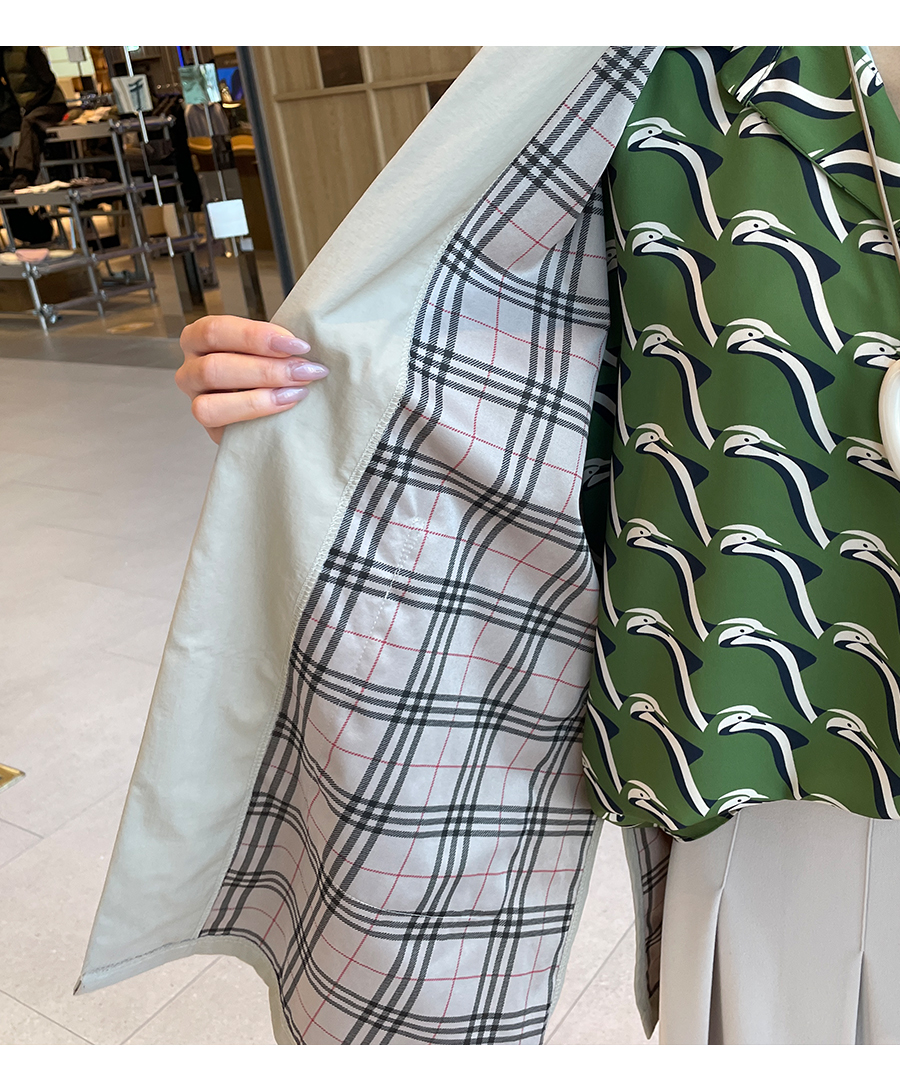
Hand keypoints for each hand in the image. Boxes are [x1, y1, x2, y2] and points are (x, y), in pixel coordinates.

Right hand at [175, 315, 328, 443]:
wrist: (269, 403)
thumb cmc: (267, 363)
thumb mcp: (266, 345)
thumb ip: (274, 342)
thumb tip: (301, 344)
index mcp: (198, 339)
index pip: (215, 331)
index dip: (256, 336)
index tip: (298, 344)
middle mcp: (190, 370)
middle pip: (213, 367)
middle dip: (266, 369)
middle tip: (304, 370)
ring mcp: (195, 402)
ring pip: (210, 403)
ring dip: (259, 396)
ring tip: (298, 390)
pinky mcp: (210, 429)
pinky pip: (221, 424)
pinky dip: (257, 412)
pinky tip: (287, 402)